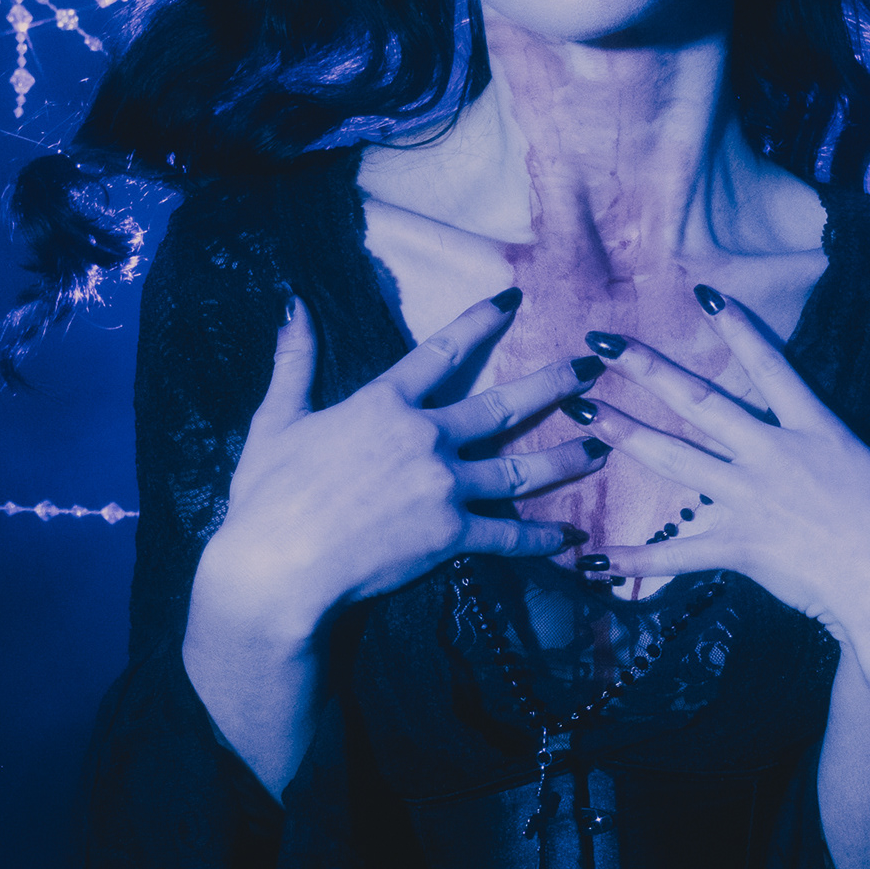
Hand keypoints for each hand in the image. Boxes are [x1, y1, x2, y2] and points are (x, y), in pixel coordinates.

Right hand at [192, 289, 599, 650]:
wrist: (276, 567)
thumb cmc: (267, 496)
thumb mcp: (276, 421)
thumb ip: (295, 363)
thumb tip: (294, 306)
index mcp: (385, 403)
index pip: (443, 350)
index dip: (480, 322)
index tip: (512, 301)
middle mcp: (425, 436)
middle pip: (504, 404)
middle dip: (554, 383)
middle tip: (593, 367)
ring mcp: (444, 486)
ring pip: (522, 469)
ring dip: (567, 457)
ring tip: (603, 445)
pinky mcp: (450, 534)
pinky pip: (509, 535)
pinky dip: (543, 539)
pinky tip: (572, 538)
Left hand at [572, 294, 869, 679]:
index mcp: (819, 431)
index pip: (771, 365)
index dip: (737, 327)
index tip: (704, 293)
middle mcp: (774, 456)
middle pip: (699, 402)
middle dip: (645, 368)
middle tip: (600, 342)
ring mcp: (751, 500)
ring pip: (674, 460)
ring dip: (623, 434)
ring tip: (579, 412)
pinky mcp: (741, 548)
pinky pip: (678, 554)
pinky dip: (636, 558)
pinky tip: (595, 557)